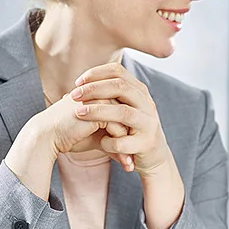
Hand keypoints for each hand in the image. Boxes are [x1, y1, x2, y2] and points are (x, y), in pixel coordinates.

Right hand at [45, 93, 129, 166]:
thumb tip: (129, 160)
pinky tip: (124, 163)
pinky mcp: (97, 109)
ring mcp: (101, 99)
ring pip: (126, 123)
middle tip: (134, 163)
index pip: (126, 114)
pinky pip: (118, 128)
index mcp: (104, 97)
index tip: (133, 155)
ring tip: (130, 166)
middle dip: (133, 142)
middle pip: (129, 118)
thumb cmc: (70, 137)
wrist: (47, 136)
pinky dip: (122, 147)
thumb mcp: (97, 140)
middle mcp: (104, 94)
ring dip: (129, 147)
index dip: (131, 135)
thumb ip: (113, 143)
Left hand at [70, 62, 174, 177]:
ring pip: (123, 112)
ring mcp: (148, 124)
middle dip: (94, 89)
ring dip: (98, 111)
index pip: (118, 71)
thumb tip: (79, 84)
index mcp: (140, 92)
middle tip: (74, 95)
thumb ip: (110, 96)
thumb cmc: (132, 130)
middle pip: (121, 87)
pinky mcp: (146, 144)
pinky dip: (108, 142)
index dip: (96, 73)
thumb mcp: (126, 107)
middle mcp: (147, 104)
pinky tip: (99, 142)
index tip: (78, 82)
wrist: (155, 157)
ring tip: (79, 113)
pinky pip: (123, 142)